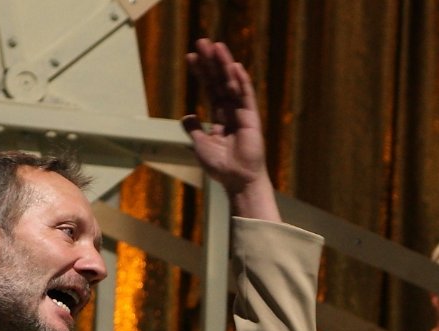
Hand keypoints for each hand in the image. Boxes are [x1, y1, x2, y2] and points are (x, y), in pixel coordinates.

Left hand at [183, 40, 278, 219]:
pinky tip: (234, 68)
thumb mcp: (201, 145)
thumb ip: (195, 129)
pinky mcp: (251, 119)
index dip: (201, 73)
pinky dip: (241, 83)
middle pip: (220, 80)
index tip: (190, 57)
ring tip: (216, 46)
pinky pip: (246, 97)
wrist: (237, 180)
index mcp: (221, 116)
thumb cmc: (221, 166)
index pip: (209, 88)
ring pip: (232, 84)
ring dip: (224, 65)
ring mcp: (242, 113)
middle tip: (202, 41)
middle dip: (211, 61)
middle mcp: (232, 111)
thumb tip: (186, 116)